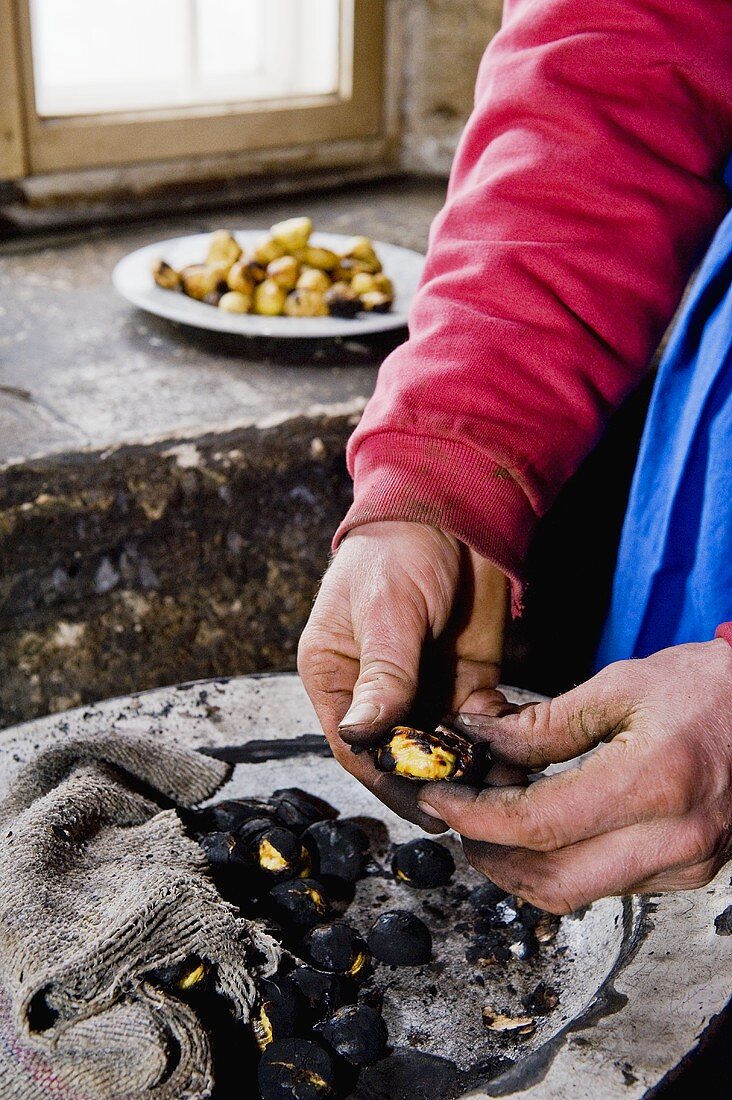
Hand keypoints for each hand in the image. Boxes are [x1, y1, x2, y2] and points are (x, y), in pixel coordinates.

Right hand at [298, 521, 507, 830]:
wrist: (454, 512)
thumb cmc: (398, 549)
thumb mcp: (386, 608)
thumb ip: (381, 672)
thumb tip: (359, 735)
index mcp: (336, 676)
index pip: (356, 746)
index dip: (387, 778)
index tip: (423, 802)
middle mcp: (377, 693)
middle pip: (402, 757)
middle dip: (436, 781)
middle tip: (473, 806)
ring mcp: (424, 691)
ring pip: (444, 751)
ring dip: (471, 771)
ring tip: (501, 789)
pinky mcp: (467, 684)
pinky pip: (481, 728)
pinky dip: (498, 744)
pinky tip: (518, 757)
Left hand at [418, 640, 731, 912]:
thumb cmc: (710, 688)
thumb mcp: (622, 686)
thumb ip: (546, 722)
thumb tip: (482, 740)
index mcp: (654, 782)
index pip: (539, 823)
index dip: (476, 817)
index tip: (440, 800)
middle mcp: (675, 838)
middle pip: (554, 881)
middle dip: (491, 856)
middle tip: (458, 820)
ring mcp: (687, 863)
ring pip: (579, 893)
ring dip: (523, 864)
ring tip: (496, 818)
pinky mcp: (691, 873)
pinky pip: (610, 886)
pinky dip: (565, 862)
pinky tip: (546, 827)